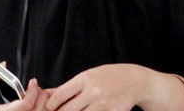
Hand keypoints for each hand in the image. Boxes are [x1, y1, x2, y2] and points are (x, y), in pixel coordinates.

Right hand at [0, 68, 50, 110]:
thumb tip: (1, 65)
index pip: (26, 105)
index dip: (32, 91)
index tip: (32, 81)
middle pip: (37, 108)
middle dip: (39, 95)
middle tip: (35, 86)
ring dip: (40, 102)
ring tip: (35, 94)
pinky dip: (38, 108)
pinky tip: (33, 102)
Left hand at [44, 64, 183, 110]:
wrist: (134, 81)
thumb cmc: (108, 77)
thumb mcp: (89, 76)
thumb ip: (70, 87)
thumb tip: (48, 93)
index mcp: (85, 79)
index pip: (61, 94)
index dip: (51, 104)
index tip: (50, 108)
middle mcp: (93, 91)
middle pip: (68, 110)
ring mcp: (103, 104)